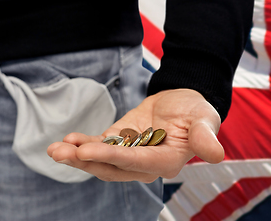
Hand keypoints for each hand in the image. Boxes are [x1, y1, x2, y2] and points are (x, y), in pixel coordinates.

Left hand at [46, 89, 223, 182]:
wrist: (184, 101)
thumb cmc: (197, 111)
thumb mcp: (205, 119)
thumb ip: (205, 137)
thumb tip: (216, 155)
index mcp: (166, 162)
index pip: (134, 162)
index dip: (110, 156)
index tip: (86, 149)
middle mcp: (145, 166)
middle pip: (111, 168)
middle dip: (84, 160)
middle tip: (60, 152)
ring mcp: (129, 157)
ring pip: (99, 162)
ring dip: (76, 156)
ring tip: (54, 149)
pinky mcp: (119, 144)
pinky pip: (98, 147)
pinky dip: (81, 144)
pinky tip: (65, 140)